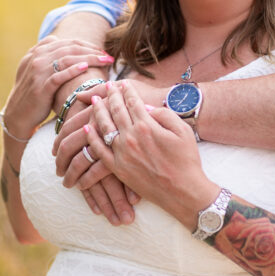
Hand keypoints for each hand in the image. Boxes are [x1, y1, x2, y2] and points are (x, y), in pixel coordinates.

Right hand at [1, 36, 112, 139]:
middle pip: (70, 48)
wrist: (17, 115)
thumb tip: (65, 44)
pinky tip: (86, 68)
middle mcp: (37, 57)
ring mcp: (38, 71)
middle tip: (108, 56)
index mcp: (38, 51)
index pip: (68, 42)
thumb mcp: (36, 69)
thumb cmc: (33, 93)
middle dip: (92, 50)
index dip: (88, 45)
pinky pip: (59, 75)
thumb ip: (48, 55)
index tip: (102, 51)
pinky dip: (73, 70)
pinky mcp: (40, 86)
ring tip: (105, 61)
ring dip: (89, 58)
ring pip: (67, 58)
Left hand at [85, 81, 213, 226]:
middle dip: (111, 96)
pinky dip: (92, 138)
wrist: (183, 192)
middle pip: (116, 110)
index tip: (122, 83)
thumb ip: (164, 114)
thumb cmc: (187, 160)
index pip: (132, 102)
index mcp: (147, 126)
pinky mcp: (118, 168)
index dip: (127, 91)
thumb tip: (146, 108)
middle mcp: (131, 137)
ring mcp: (122, 153)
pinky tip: (87, 128)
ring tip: (95, 101)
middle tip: (108, 86)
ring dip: (99, 111)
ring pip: (105, 127)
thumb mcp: (182, 131)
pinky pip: (100, 151)